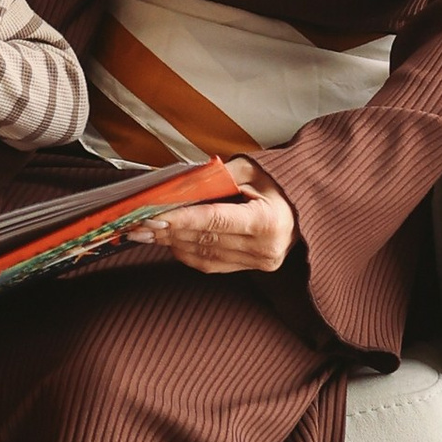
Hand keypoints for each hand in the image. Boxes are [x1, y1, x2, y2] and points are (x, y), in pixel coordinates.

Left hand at [130, 157, 296, 277]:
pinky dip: (186, 252)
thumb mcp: (252, 171)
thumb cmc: (277, 185)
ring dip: (172, 243)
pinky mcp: (250, 270)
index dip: (182, 218)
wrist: (303, 211)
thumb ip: (217, 176)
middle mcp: (264, 248)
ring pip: (204, 254)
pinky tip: (169, 241)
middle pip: (206, 239)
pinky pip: (210, 264)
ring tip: (146, 232)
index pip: (215, 220)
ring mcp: (258, 263)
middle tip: (138, 223)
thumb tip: (179, 184)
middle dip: (168, 231)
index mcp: (268, 220)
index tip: (153, 215)